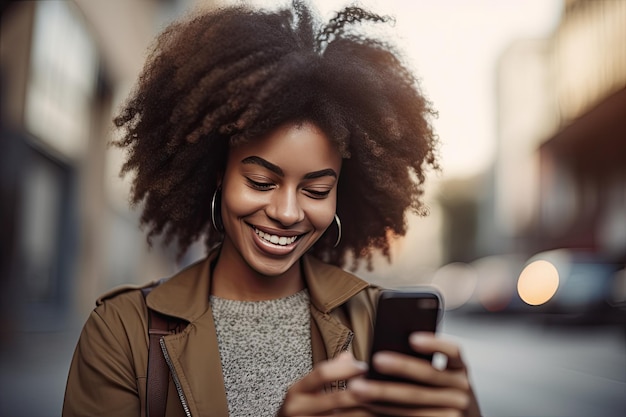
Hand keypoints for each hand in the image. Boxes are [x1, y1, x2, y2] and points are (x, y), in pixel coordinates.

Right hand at [277, 351, 370, 416]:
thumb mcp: (307, 391)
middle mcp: (296, 408)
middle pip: (335, 398)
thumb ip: (327, 374)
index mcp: (296, 391)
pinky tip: (369, 416)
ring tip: (380, 405)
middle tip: (379, 388)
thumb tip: (348, 356)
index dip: (344, 369)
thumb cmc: (299, 412)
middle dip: (361, 393)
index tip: (363, 366)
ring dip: (363, 411)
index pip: (321, 373)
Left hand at [347, 333, 480, 416]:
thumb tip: (382, 347)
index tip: (411, 338)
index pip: (453, 351)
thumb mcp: (437, 377)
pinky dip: (387, 411)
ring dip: (384, 393)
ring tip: (358, 387)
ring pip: (416, 399)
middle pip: (429, 374)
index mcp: (459, 369)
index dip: (434, 344)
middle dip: (400, 366)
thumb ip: (418, 361)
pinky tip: (371, 406)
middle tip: (375, 360)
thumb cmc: (435, 395)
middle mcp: (462, 388)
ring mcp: (454, 410)